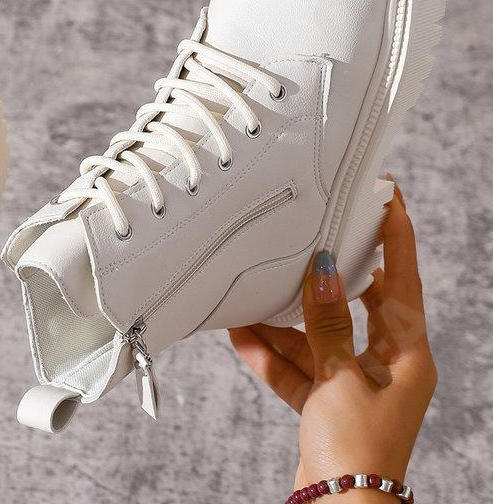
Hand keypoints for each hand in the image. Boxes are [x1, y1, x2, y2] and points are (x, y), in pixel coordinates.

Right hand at [229, 181, 436, 496]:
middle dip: (328, 275)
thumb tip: (324, 269)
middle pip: (357, 304)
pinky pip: (297, 366)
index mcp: (406, 354)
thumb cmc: (357, 450)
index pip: (403, 280)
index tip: (388, 198)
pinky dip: (271, 352)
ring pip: (317, 336)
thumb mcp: (340, 377)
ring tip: (253, 293)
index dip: (397, 237)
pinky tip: (242, 334)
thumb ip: (328, 322)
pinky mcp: (325, 402)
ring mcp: (353, 383)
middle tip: (311, 236)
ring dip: (284, 320)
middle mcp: (384, 365)